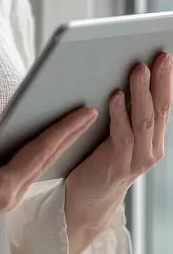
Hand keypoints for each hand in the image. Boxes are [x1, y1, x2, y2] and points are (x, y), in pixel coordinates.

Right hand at [0, 103, 97, 253]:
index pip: (38, 153)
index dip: (63, 130)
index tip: (85, 111)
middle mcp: (4, 198)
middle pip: (42, 161)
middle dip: (66, 136)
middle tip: (89, 112)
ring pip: (30, 168)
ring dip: (50, 146)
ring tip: (65, 124)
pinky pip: (16, 173)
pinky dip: (28, 155)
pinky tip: (27, 143)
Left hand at [64, 53, 172, 238]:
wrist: (88, 199)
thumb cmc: (100, 159)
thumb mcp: (121, 133)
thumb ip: (127, 112)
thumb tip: (127, 74)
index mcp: (155, 138)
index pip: (166, 103)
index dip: (168, 79)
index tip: (167, 54)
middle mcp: (152, 148)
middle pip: (160, 108)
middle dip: (162, 79)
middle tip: (160, 55)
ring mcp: (138, 158)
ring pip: (144, 119)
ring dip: (142, 92)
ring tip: (139, 69)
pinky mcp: (118, 164)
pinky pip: (122, 135)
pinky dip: (119, 113)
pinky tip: (115, 96)